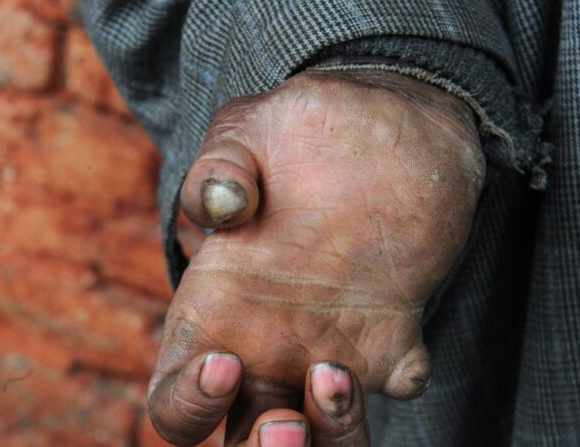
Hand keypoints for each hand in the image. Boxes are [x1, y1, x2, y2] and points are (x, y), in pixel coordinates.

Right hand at [148, 70, 484, 444]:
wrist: (376, 128)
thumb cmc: (292, 134)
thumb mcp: (244, 134)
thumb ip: (219, 166)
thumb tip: (222, 209)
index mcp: (212, 316)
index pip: (175, 399)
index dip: (187, 404)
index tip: (225, 363)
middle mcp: (264, 349)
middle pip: (249, 440)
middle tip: (285, 423)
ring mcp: (328, 347)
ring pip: (323, 436)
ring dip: (329, 437)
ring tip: (336, 376)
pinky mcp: (392, 335)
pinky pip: (398, 382)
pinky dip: (401, 380)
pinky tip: (403, 352)